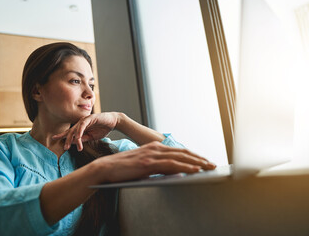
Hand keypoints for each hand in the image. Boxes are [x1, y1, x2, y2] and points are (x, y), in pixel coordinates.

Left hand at [53, 112, 119, 150]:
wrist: (113, 122)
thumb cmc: (102, 128)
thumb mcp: (92, 137)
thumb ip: (83, 139)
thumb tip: (74, 143)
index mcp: (81, 128)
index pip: (70, 132)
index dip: (62, 135)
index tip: (54, 138)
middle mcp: (81, 123)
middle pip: (71, 131)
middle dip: (67, 139)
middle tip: (64, 148)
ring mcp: (85, 120)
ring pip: (76, 129)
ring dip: (73, 138)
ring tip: (69, 145)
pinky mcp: (90, 118)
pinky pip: (82, 125)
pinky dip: (79, 131)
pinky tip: (78, 137)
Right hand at [92, 141, 216, 182]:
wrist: (106, 168)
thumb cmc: (123, 168)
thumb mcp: (143, 164)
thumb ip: (156, 165)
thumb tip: (171, 172)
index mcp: (155, 147)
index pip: (179, 151)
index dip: (193, 156)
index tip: (204, 161)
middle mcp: (155, 148)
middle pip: (183, 152)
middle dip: (200, 158)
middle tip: (213, 165)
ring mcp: (152, 155)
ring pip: (180, 157)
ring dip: (197, 162)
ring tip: (210, 167)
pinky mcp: (148, 163)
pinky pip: (171, 165)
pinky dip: (185, 167)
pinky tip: (195, 170)